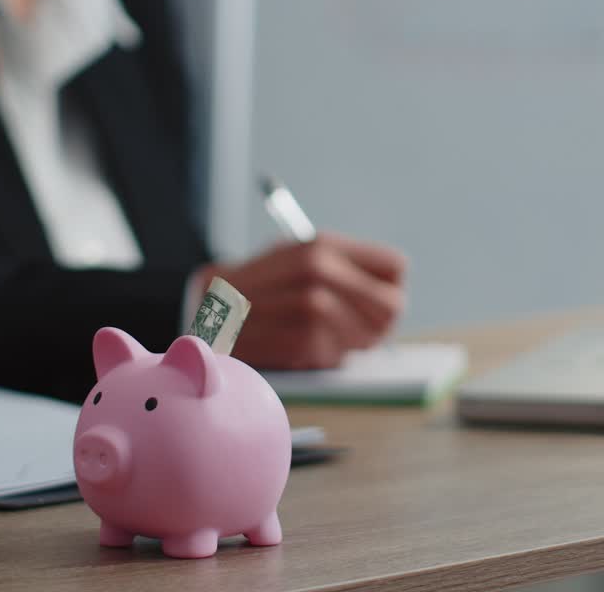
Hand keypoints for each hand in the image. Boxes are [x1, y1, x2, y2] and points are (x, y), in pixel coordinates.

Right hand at [194, 233, 406, 369]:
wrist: (208, 305)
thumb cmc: (265, 289)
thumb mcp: (301, 262)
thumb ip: (347, 275)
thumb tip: (392, 306)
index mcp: (324, 244)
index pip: (395, 266)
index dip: (388, 290)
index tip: (369, 302)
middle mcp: (316, 266)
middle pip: (389, 306)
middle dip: (377, 325)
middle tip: (357, 331)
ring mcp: (304, 301)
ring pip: (361, 334)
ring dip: (348, 344)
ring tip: (322, 338)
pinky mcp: (291, 338)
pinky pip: (330, 355)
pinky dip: (322, 358)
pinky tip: (301, 348)